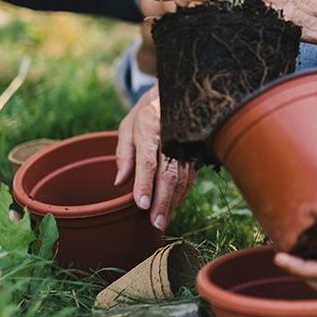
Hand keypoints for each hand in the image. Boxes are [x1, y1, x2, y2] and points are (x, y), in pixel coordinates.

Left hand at [115, 84, 196, 229]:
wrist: (178, 93)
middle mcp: (172, 136)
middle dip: (163, 201)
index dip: (145, 184)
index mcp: (151, 127)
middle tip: (156, 223)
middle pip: (169, 173)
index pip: (148, 160)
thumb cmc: (148, 112)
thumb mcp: (129, 125)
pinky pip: (191, 176)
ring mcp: (188, 143)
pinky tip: (173, 206)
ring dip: (174, 202)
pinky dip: (182, 194)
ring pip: (183, 178)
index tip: (142, 205)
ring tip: (164, 221)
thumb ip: (124, 153)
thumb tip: (119, 182)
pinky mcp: (196, 151)